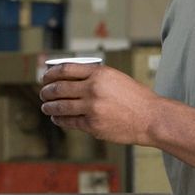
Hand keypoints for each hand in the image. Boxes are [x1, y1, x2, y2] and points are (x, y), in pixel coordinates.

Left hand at [39, 63, 159, 145]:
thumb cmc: (135, 98)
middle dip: (47, 91)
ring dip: (49, 107)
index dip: (51, 73)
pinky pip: (69, 121)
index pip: (66, 69)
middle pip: (59, 88)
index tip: (46, 77)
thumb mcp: (116, 78)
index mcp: (99, 73)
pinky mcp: (93, 125)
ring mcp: (92, 108)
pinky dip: (60, 120)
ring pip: (61, 106)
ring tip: (46, 107)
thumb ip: (94, 77)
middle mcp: (93, 89)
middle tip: (43, 94)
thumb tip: (69, 79)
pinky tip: (57, 119)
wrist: (151, 118)